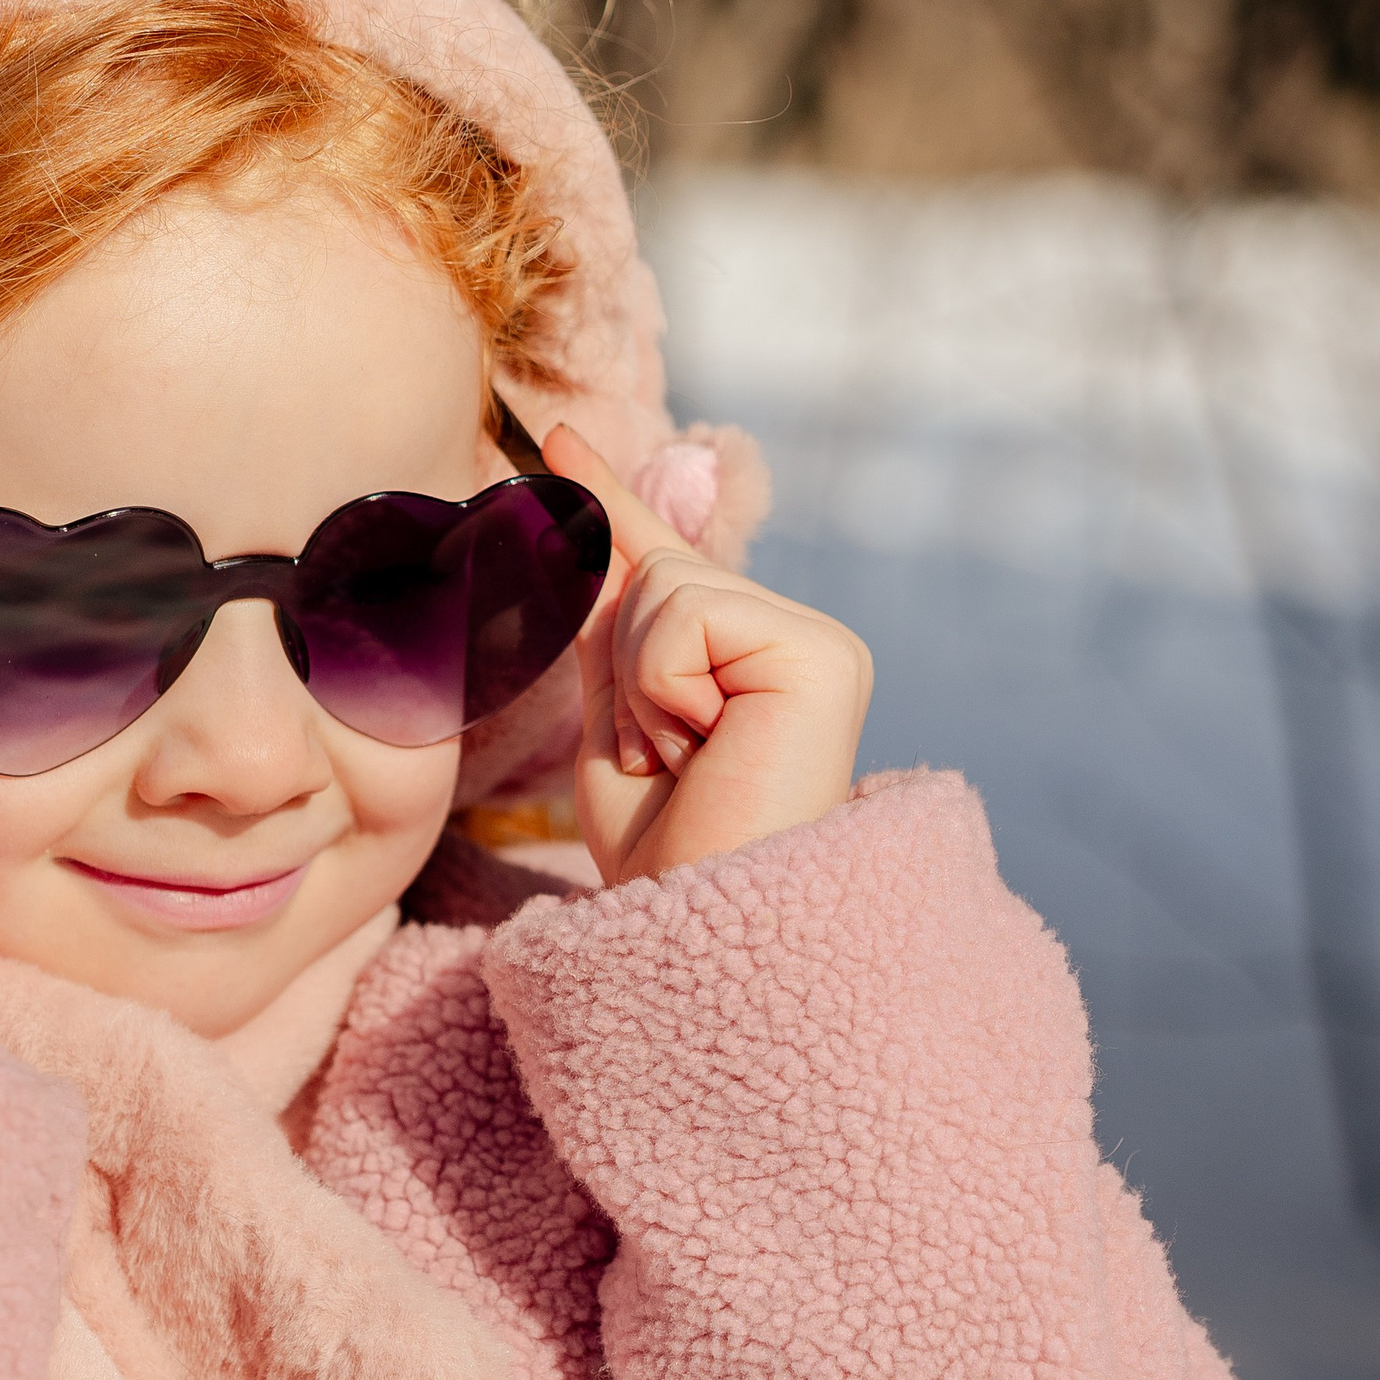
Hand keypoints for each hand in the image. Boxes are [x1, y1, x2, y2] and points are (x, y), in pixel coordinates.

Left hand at [549, 424, 873, 888]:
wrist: (700, 937)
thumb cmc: (662, 854)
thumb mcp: (613, 721)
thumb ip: (605, 625)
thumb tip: (572, 514)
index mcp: (757, 660)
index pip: (666, 563)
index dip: (606, 502)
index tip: (554, 443)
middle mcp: (803, 642)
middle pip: (657, 569)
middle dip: (625, 666)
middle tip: (664, 757)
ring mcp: (821, 645)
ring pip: (667, 585)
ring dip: (642, 684)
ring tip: (685, 759)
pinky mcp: (824, 655)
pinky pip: (689, 614)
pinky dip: (665, 685)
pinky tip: (707, 746)